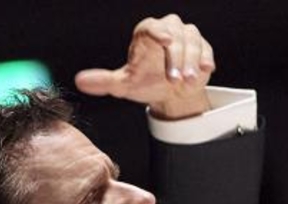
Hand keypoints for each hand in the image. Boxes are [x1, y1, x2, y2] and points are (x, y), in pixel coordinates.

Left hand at [74, 14, 214, 119]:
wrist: (170, 93)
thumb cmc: (146, 82)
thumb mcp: (123, 84)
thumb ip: (104, 81)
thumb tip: (81, 81)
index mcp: (146, 33)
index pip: (151, 27)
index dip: (158, 32)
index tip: (165, 41)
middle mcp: (167, 29)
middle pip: (175, 35)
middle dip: (176, 58)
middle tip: (175, 79)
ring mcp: (186, 37)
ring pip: (192, 41)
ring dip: (192, 62)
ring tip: (188, 81)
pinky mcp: (202, 47)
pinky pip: (206, 50)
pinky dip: (205, 60)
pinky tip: (204, 72)